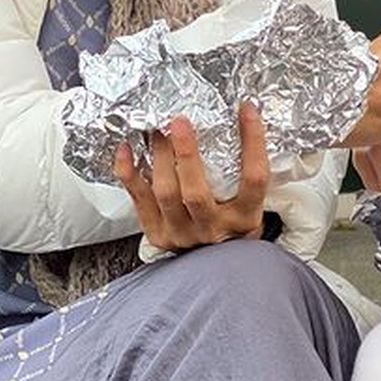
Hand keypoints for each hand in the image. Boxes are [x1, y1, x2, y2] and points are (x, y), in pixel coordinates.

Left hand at [114, 101, 268, 249]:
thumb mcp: (251, 206)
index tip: (246, 111)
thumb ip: (246, 172)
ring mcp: (182, 234)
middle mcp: (213, 229)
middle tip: (179, 121)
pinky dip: (129, 173)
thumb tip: (247, 120)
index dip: (253, 142)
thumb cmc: (234, 229)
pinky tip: (126, 150)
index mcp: (245, 218)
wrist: (216, 269)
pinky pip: (138, 200)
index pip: (253, 178)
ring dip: (159, 158)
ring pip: (166, 194)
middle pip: (196, 192)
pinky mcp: (157, 234)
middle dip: (186, 153)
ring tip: (158, 131)